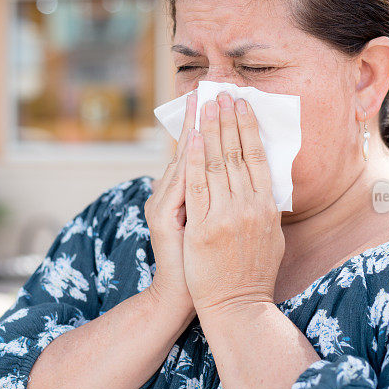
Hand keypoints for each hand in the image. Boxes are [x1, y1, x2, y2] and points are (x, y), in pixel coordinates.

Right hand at [144, 91, 197, 317]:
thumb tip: (218, 173)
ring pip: (187, 161)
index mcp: (178, 197)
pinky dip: (190, 160)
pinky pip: (185, 185)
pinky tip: (193, 139)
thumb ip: (203, 198)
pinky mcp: (173, 221)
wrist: (190, 299)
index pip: (193, 153)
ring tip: (209, 102)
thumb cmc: (202, 266)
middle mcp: (170, 197)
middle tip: (212, 89)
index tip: (211, 100)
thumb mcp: (200, 227)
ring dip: (199, 130)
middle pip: (190, 151)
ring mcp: (170, 208)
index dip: (202, 126)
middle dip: (203, 119)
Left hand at [182, 91, 284, 313]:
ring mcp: (226, 216)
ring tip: (208, 105)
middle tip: (223, 93)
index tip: (244, 106)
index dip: (250, 129)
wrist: (237, 306)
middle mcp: (250, 206)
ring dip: (213, 130)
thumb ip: (266, 210)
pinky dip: (195, 159)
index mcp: (267, 207)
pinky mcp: (203, 227)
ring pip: (218, 163)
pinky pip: (198, 186)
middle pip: (239, 154)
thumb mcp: (271, 238)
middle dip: (229, 120)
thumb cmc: (254, 273)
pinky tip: (193, 138)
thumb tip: (267, 187)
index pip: (259, 157)